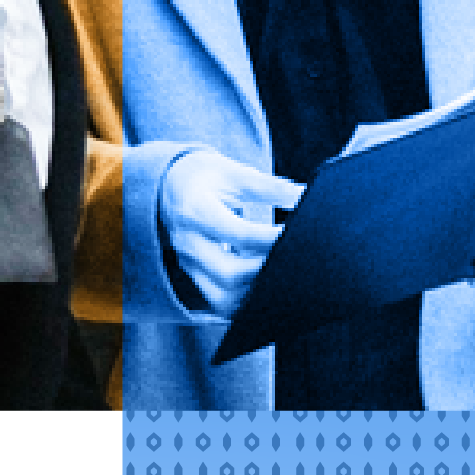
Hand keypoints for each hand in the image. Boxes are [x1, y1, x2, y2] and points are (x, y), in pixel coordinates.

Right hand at [158, 149, 304, 315]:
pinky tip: (264, 287)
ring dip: (255, 293)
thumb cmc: (203, 176)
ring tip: (281, 276)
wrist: (167, 184)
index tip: (298, 236)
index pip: (240, 234)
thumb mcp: (234, 172)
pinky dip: (244, 302)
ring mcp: (188, 264)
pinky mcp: (194, 276)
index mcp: (197, 210)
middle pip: (229, 275)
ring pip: (223, 298)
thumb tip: (306, 197)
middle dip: (266, 272)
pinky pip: (219, 302)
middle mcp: (188, 242)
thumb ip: (271, 187)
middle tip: (292, 261)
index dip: (272, 240)